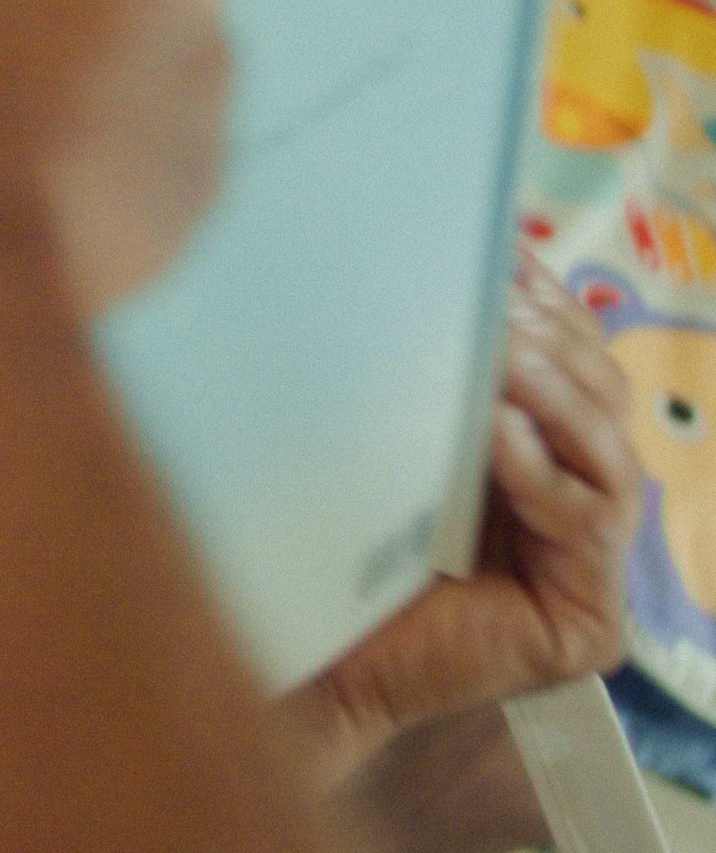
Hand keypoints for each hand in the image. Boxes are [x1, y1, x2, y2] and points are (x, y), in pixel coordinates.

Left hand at [282, 253, 642, 789]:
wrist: (309, 661)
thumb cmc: (341, 550)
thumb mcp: (399, 439)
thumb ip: (438, 377)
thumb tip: (454, 271)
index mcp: (546, 458)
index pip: (574, 367)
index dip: (550, 307)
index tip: (506, 253)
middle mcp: (582, 509)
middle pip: (602, 401)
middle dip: (553, 344)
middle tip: (500, 299)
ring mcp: (596, 571)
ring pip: (607, 455)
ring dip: (552, 395)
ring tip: (503, 351)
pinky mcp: (589, 624)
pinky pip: (584, 523)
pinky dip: (538, 470)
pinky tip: (496, 429)